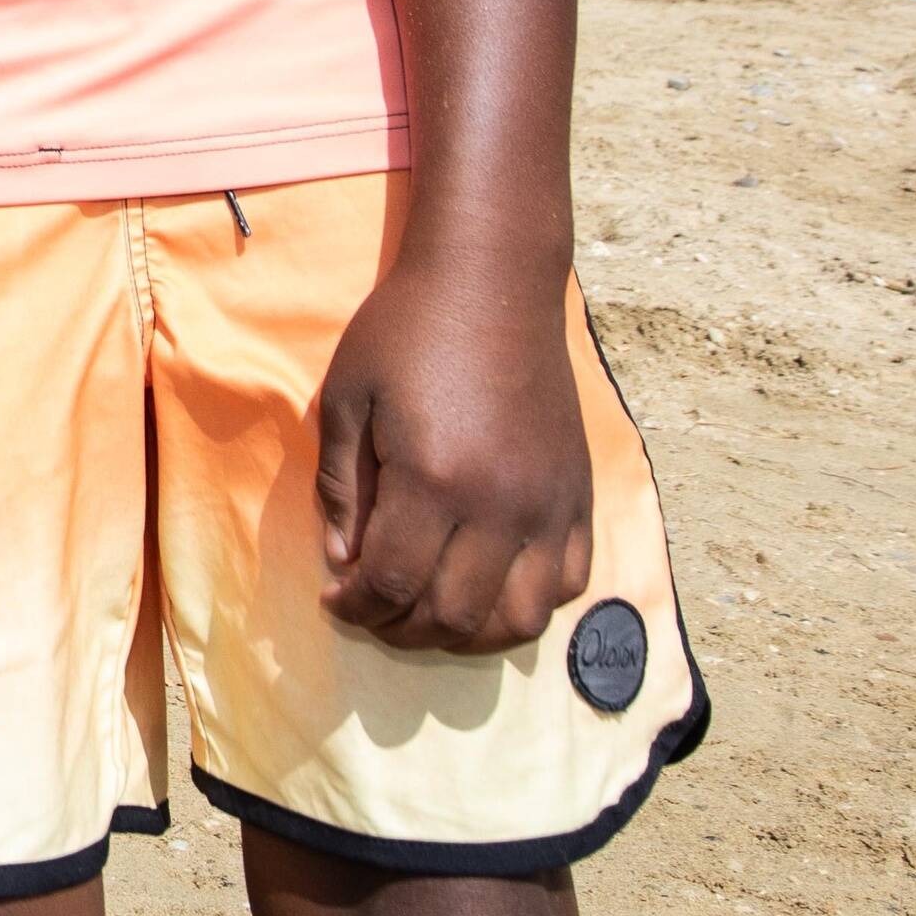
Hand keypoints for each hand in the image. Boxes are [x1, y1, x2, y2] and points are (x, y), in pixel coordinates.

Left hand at [314, 243, 594, 654]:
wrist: (491, 282)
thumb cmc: (406, 332)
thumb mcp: (348, 399)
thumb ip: (342, 488)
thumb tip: (345, 562)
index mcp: (432, 479)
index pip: (392, 584)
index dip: (357, 608)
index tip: (337, 600)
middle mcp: (499, 504)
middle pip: (453, 615)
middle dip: (402, 628)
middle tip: (375, 609)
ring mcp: (548, 504)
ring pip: (519, 618)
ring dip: (468, 633)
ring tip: (430, 610)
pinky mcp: (578, 495)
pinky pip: (567, 583)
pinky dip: (527, 605)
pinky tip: (488, 585)